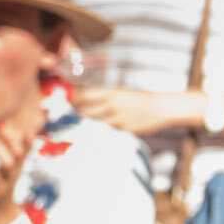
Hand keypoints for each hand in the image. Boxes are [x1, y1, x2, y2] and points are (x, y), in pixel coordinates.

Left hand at [73, 86, 190, 137]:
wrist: (161, 108)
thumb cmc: (139, 98)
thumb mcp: (120, 92)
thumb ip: (101, 96)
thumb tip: (79, 100)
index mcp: (110, 93)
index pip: (81, 96)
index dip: (70, 100)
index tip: (63, 102)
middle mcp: (111, 106)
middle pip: (83, 111)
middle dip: (73, 114)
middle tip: (65, 116)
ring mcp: (117, 120)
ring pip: (92, 124)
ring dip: (83, 124)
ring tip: (77, 125)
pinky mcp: (123, 131)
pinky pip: (105, 132)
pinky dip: (98, 131)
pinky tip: (95, 132)